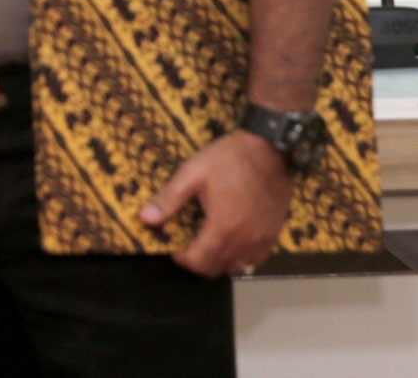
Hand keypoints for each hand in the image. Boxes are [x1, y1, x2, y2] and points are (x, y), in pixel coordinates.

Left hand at [139, 130, 289, 277]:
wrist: (270, 149)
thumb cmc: (229, 158)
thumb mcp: (193, 171)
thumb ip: (169, 198)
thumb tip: (144, 219)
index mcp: (223, 226)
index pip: (198, 262)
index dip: (182, 259)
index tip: (175, 248)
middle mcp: (244, 240)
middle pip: (216, 269)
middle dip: (198, 262)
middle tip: (189, 245)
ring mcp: (262, 240)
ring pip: (235, 267)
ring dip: (218, 261)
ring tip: (208, 242)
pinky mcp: (273, 235)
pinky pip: (254, 260)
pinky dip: (239, 257)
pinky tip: (231, 240)